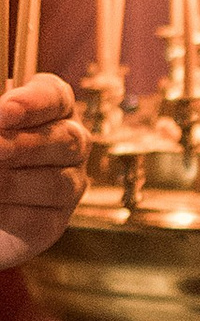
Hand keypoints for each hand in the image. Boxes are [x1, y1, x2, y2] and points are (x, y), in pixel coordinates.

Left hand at [0, 75, 84, 271]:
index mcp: (52, 107)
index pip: (54, 98)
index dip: (32, 104)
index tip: (3, 111)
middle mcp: (70, 143)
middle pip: (65, 140)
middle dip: (21, 146)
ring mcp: (68, 184)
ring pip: (57, 184)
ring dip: (11, 183)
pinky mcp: (51, 222)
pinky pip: (38, 220)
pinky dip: (6, 213)